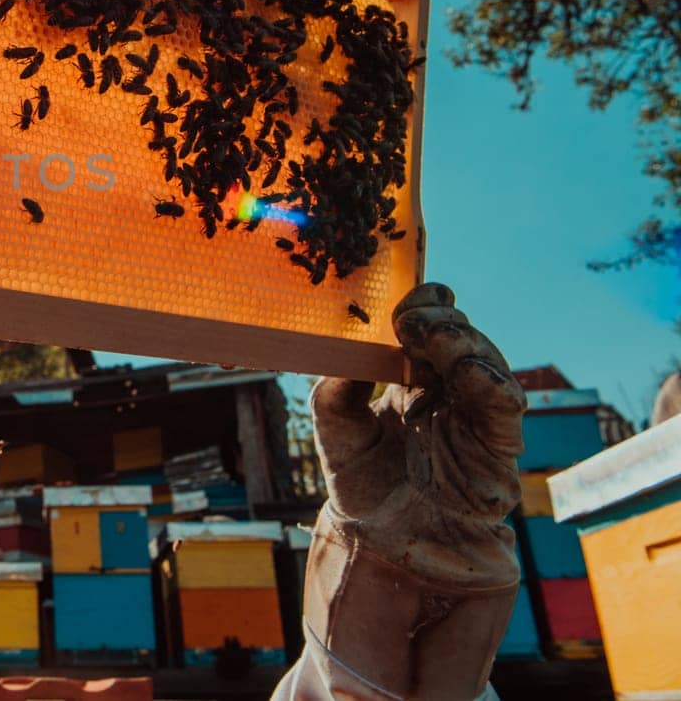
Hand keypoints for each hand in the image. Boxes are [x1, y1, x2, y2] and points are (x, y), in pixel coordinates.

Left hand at [311, 282, 524, 586]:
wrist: (387, 549)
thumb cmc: (363, 486)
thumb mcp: (334, 431)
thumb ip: (337, 392)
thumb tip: (348, 355)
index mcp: (412, 379)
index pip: (425, 329)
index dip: (424, 305)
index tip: (409, 288)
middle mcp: (448, 392)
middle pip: (458, 337)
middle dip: (439, 319)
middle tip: (412, 313)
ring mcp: (475, 417)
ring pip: (485, 363)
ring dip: (462, 342)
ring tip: (431, 332)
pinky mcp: (496, 449)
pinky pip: (504, 409)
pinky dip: (491, 383)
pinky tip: (471, 370)